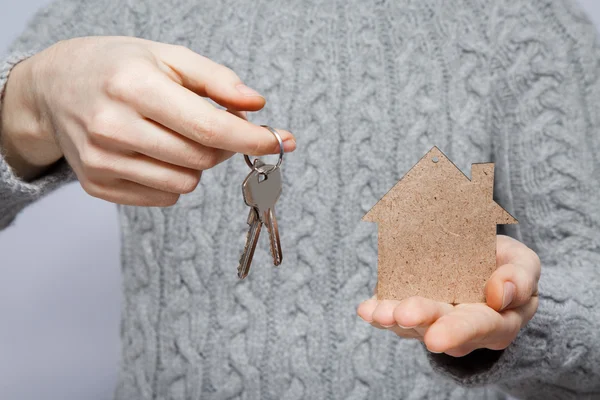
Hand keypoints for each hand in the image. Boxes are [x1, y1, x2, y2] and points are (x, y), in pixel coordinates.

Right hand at [0, 36, 294, 204]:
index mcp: (133, 86)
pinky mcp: (97, 185)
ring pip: (185, 184)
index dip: (251, 138)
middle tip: (215, 126)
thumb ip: (217, 80)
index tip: (278, 141)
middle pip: (201, 159)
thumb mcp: (167, 56)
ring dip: (196, 165)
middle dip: (222, 146)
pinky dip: (173, 179)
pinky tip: (155, 153)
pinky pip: (163, 198)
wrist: (54, 88)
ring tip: (176, 136)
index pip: (208, 127)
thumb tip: (257, 106)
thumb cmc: (116, 67)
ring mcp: (101, 161)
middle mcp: (112, 127)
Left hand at [357, 235, 539, 356]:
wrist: (483, 265)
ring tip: (378, 313)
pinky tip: (366, 309)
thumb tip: (500, 294)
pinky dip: (378, 312)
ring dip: (393, 319)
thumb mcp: (524, 264)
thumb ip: (520, 278)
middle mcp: (461, 329)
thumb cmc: (505, 267)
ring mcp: (433, 323)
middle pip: (440, 328)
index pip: (479, 328)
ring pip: (412, 326)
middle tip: (403, 315)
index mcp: (496, 322)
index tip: (436, 338)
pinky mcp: (411, 314)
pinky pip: (394, 315)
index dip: (457, 332)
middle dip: (420, 322)